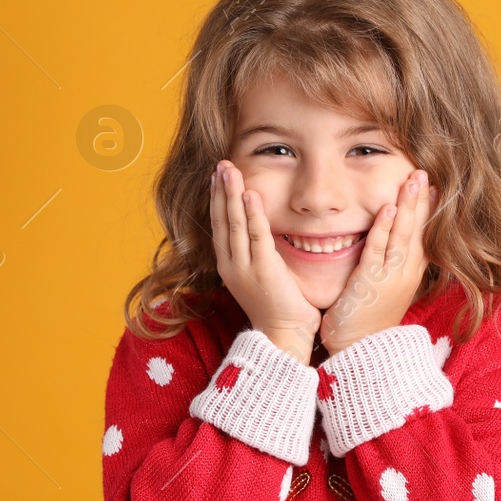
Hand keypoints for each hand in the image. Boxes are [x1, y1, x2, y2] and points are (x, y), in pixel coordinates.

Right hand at [210, 159, 321, 363]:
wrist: (283, 336)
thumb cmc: (278, 308)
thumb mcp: (261, 277)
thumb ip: (258, 255)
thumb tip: (263, 234)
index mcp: (230, 266)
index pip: (219, 226)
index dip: (217, 200)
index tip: (216, 178)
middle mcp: (232, 264)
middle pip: (222, 220)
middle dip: (220, 190)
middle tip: (220, 164)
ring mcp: (245, 267)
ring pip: (235, 223)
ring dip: (230, 193)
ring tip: (228, 169)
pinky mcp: (264, 269)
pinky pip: (256, 235)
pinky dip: (252, 213)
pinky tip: (248, 193)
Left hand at [319, 168, 437, 356]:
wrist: (359, 352)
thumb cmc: (367, 324)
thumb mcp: (385, 292)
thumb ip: (389, 268)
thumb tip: (389, 248)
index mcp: (410, 276)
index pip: (425, 238)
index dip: (430, 213)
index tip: (436, 189)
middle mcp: (405, 275)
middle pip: (419, 231)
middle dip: (423, 201)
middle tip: (426, 173)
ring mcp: (390, 278)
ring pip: (404, 236)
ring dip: (409, 206)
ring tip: (414, 180)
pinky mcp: (370, 282)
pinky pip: (378, 250)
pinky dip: (385, 228)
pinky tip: (389, 208)